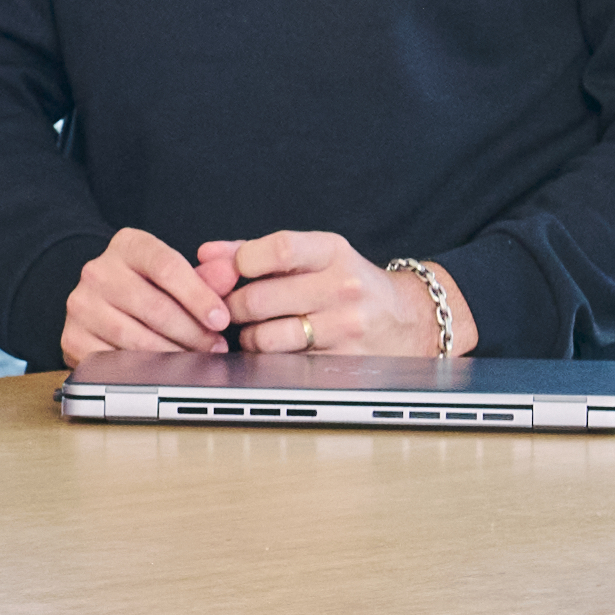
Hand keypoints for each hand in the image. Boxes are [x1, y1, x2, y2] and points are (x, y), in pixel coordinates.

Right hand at [57, 228, 233, 365]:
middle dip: (192, 333)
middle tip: (215, 347)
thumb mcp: (175, 271)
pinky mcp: (73, 338)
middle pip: (154, 307)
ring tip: (195, 360)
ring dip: (173, 355)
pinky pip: (114, 361)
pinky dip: (143, 371)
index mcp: (128, 245)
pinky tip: (162, 370)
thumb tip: (230, 273)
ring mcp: (81, 305)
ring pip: (136, 338)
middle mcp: (98, 271)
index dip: (199, 296)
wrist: (99, 300)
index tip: (221, 319)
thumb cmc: (147, 285)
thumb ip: (206, 274)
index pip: (167, 267)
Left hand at [200, 230, 459, 358]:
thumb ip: (255, 251)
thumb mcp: (314, 255)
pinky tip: (277, 348)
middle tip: (231, 307)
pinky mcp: (340, 363)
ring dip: (248, 336)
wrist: (409, 321)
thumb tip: (206, 255)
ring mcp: (344, 328)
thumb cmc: (350, 284)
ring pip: (265, 337)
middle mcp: (343, 288)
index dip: (239, 261)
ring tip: (256, 329)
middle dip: (232, 305)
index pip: (276, 249)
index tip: (230, 271)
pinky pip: (283, 364)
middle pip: (259, 298)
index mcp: (333, 252)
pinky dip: (268, 358)